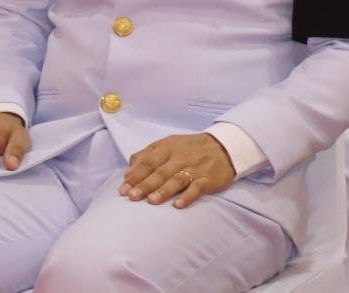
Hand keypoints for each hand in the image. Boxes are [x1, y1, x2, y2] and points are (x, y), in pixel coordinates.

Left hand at [121, 133, 236, 207]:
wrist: (224, 147)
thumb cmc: (191, 148)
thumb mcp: (170, 144)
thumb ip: (148, 154)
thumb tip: (129, 169)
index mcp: (169, 147)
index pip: (149, 161)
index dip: (136, 174)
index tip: (123, 188)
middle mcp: (181, 157)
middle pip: (161, 172)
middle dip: (145, 184)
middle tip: (132, 197)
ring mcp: (195, 168)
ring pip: (177, 179)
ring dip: (164, 190)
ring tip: (151, 201)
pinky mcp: (208, 179)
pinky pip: (197, 188)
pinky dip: (188, 196)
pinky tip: (178, 205)